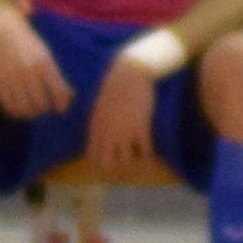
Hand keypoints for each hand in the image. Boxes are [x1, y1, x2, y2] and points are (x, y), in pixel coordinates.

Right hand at [0, 4, 73, 119]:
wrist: (3, 31)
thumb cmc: (29, 44)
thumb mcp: (46, 55)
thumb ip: (57, 76)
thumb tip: (69, 97)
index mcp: (43, 63)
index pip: (58, 92)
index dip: (62, 105)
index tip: (61, 108)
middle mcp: (28, 71)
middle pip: (41, 104)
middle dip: (45, 109)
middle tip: (44, 106)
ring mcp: (12, 77)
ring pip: (25, 108)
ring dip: (31, 113)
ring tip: (32, 109)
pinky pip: (9, 105)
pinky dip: (16, 111)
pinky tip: (20, 107)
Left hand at [85, 51, 165, 178]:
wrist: (129, 74)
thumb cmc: (114, 85)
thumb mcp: (99, 105)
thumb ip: (97, 123)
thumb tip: (98, 137)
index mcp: (96, 127)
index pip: (92, 157)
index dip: (99, 166)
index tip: (109, 165)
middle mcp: (108, 133)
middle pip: (107, 164)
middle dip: (115, 168)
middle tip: (123, 164)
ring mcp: (124, 131)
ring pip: (126, 160)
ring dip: (132, 160)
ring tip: (137, 155)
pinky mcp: (141, 127)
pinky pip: (145, 151)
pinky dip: (148, 154)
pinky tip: (149, 150)